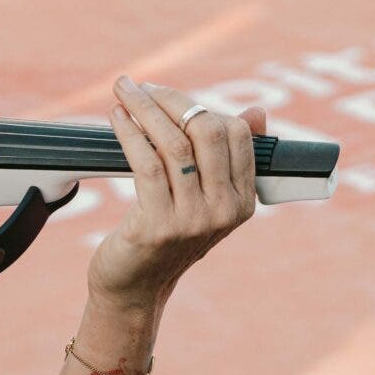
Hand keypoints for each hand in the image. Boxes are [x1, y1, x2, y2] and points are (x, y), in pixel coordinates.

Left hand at [86, 76, 265, 312]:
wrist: (136, 287)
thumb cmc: (166, 236)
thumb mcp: (204, 199)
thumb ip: (227, 157)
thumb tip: (257, 112)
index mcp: (243, 201)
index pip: (237, 134)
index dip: (201, 107)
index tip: (168, 98)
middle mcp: (224, 211)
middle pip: (207, 132)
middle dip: (171, 100)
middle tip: (141, 87)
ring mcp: (193, 221)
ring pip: (174, 144)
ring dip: (144, 109)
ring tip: (123, 91)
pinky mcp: (158, 226)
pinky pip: (146, 163)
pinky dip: (130, 133)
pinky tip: (117, 116)